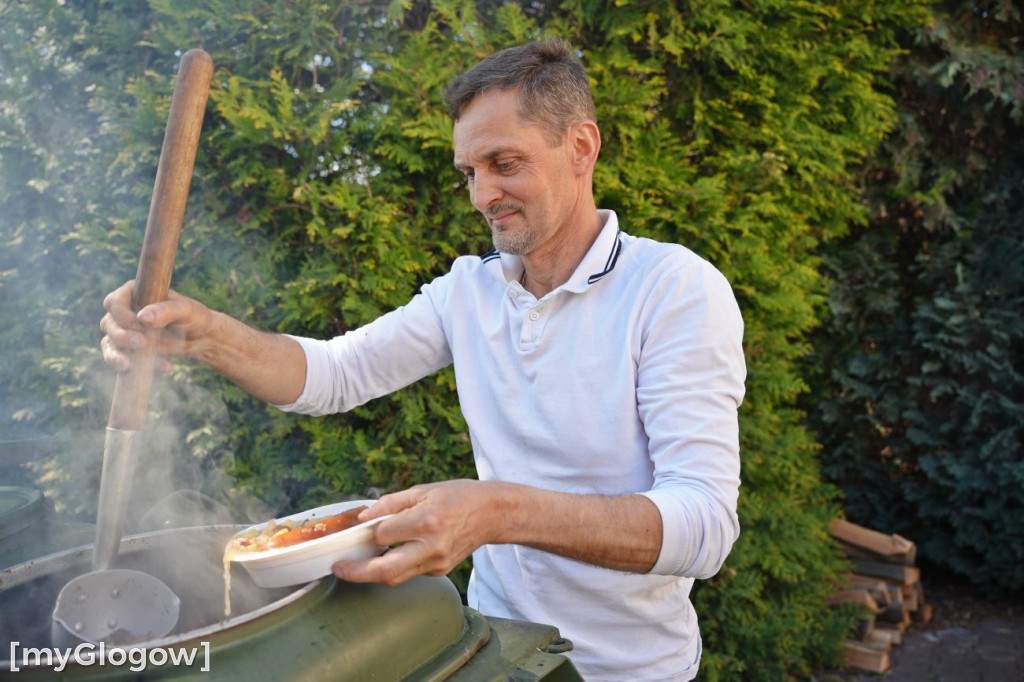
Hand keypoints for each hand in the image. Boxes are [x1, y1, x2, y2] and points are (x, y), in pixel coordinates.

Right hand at [100, 279, 212, 372]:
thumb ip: (165, 311)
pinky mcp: (129, 351)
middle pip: (108, 324)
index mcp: (134, 294)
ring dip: (116, 356)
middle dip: (121, 336)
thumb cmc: (193, 316)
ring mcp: (124, 333)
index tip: (136, 324)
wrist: (201, 337)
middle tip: (140, 343)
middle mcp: (124, 312)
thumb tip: (142, 318)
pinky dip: (136, 368)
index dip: (121, 314)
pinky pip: (122, 361)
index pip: (114, 302)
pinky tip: (164, 367)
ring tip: (128, 365)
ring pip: (109, 344)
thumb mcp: (185, 310)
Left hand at [332, 480, 501, 585]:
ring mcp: (437, 562)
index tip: (355, 528)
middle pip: (386, 571)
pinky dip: (393, 567)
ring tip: (354, 566)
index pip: (383, 534)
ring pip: (396, 577)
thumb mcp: (424, 490)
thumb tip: (363, 516)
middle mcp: (431, 546)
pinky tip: (385, 557)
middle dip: (357, 573)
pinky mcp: (441, 571)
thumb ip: (391, 503)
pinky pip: (410, 573)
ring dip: (372, 574)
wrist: (492, 514)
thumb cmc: (458, 496)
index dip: (366, 531)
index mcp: (426, 521)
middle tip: (338, 569)